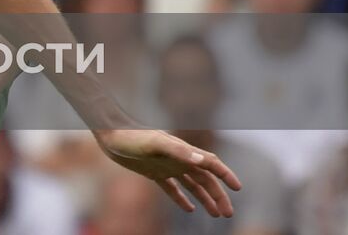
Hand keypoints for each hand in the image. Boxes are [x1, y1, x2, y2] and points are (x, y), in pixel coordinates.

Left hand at [94, 128, 240, 215]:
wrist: (109, 134)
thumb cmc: (132, 136)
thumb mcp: (154, 143)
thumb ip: (178, 151)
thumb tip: (201, 160)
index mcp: (183, 151)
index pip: (210, 163)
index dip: (225, 174)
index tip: (238, 188)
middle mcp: (178, 159)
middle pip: (205, 179)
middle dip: (218, 195)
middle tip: (227, 214)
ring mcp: (167, 166)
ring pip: (193, 185)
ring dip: (205, 199)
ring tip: (216, 214)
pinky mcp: (153, 172)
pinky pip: (172, 189)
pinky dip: (182, 199)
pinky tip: (190, 209)